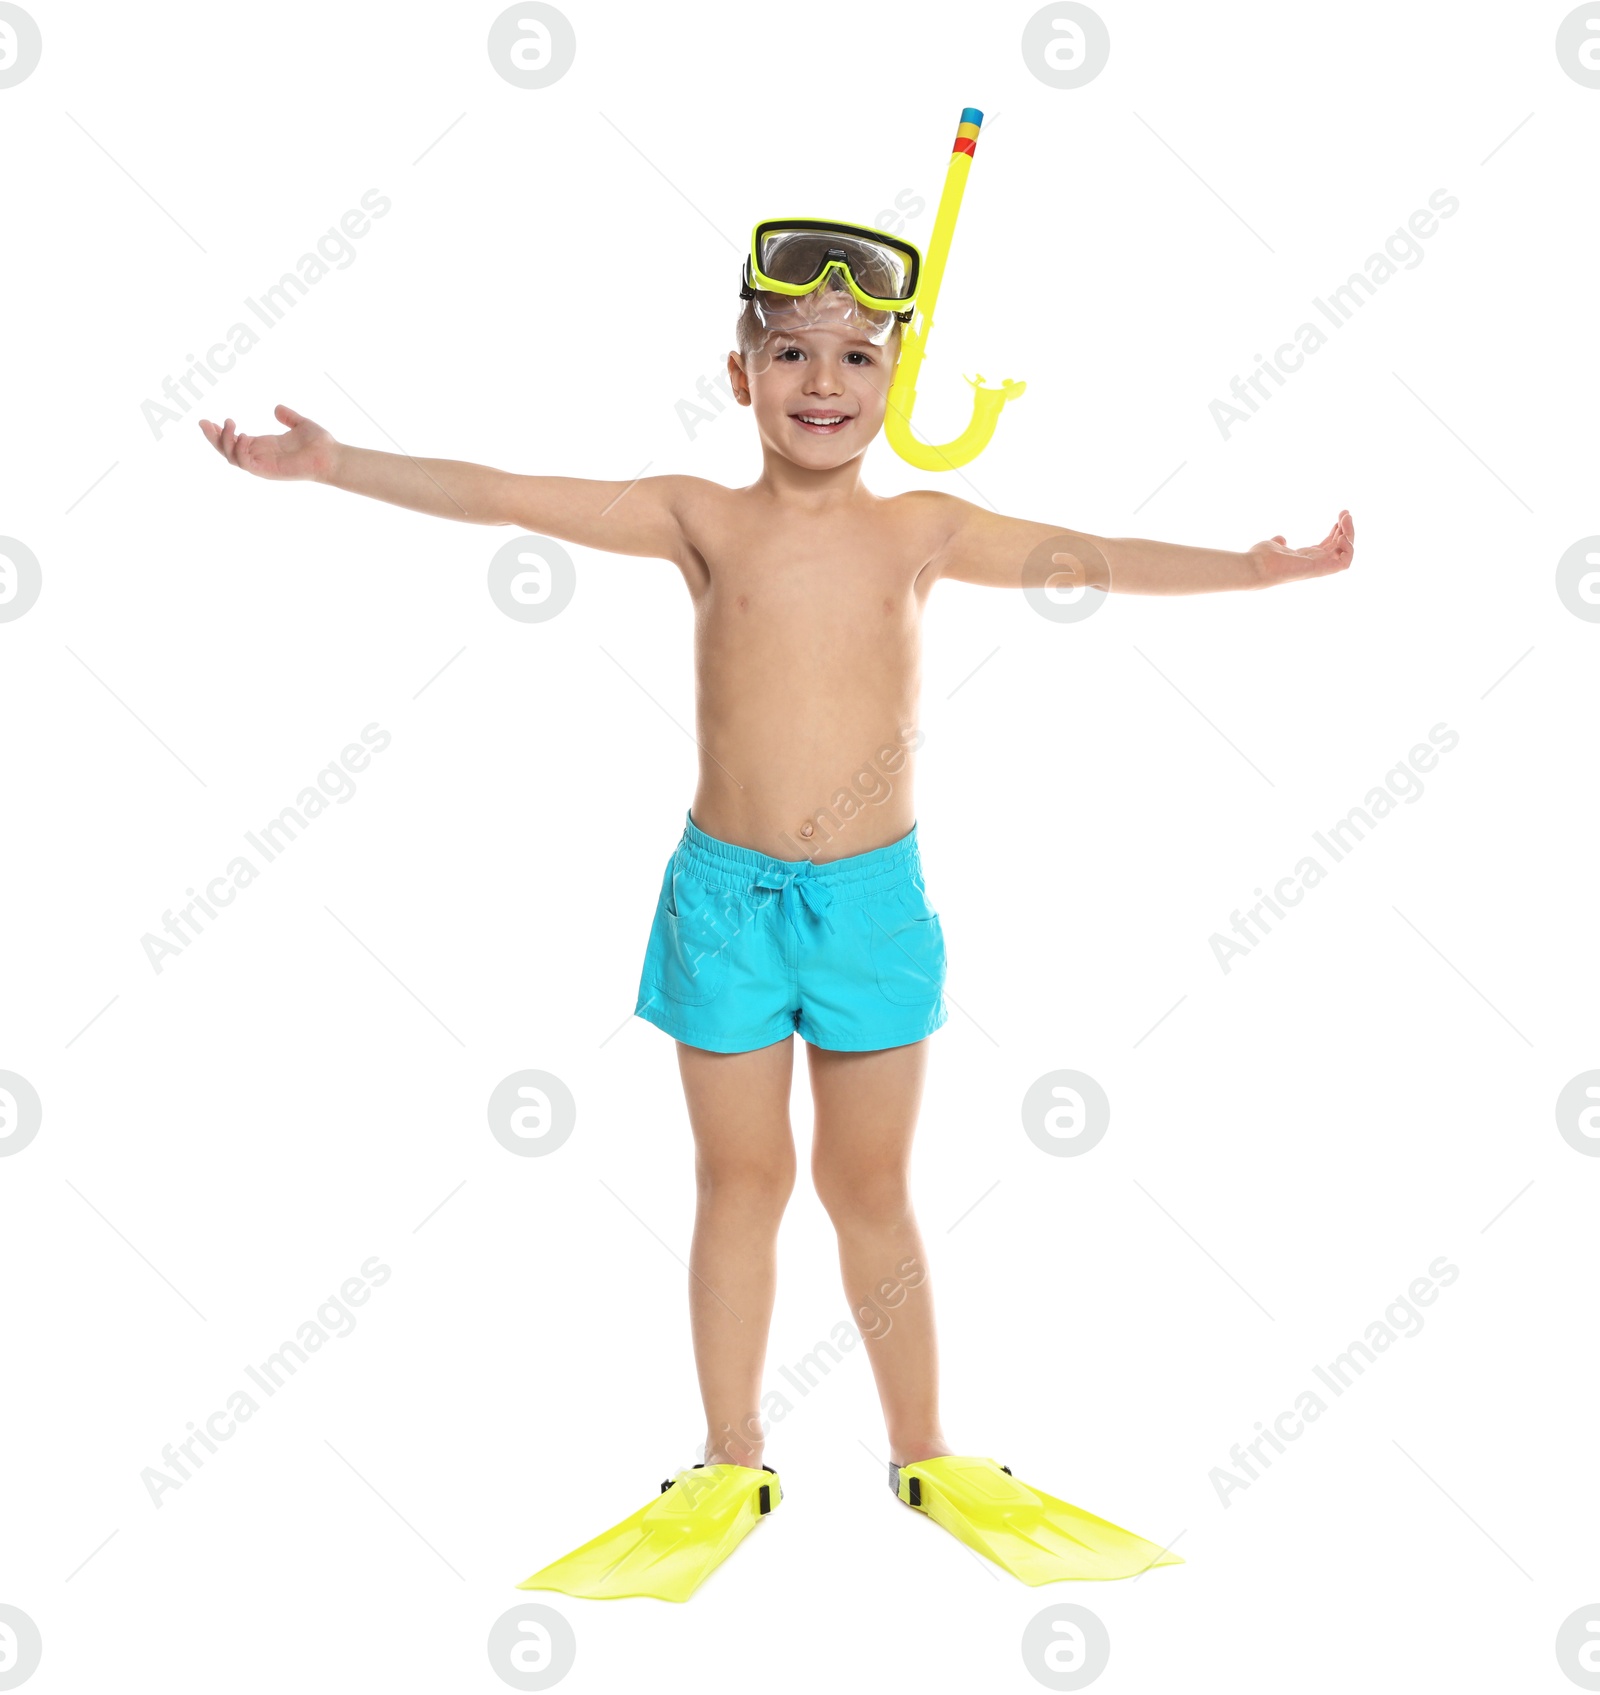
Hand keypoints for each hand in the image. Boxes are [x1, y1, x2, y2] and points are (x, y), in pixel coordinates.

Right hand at [198, 404, 338, 481]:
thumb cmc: (320, 444)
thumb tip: (277, 408)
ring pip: (231, 457)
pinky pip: (243, 463)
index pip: (235, 441)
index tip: (210, 420)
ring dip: (223, 440)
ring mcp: (262, 465)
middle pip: (227, 450)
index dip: (221, 432)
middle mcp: (260, 456)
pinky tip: (241, 435)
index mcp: (265, 447)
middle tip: (203, 422)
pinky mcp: (266, 471)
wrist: (331, 456)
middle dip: (212, 437)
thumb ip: (288, 417)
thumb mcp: (300, 424)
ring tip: (228, 423)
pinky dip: (237, 450)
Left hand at [1249, 510, 1353, 586]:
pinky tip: (1342, 535)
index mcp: (1306, 558)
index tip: (1340, 515)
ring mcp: (1319, 568)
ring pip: (1345, 553)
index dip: (1336, 530)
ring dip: (1350, 535)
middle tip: (1346, 512)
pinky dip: (1348, 549)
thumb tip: (1281, 538)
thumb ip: (1280, 543)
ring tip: (1346, 518)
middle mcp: (1314, 563)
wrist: (1255, 567)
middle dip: (1346, 529)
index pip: (1329, 545)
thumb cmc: (1261, 558)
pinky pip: (1344, 563)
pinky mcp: (1320, 569)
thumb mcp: (1273, 545)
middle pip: (1339, 547)